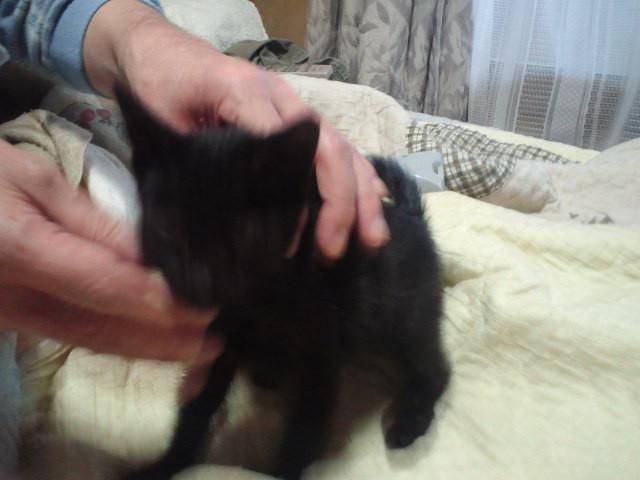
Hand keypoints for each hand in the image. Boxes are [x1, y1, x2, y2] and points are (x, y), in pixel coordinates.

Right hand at [0, 140, 219, 363]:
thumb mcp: (34, 178)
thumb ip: (92, 222)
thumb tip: (147, 257)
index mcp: (20, 250)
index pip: (105, 286)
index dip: (157, 303)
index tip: (203, 309)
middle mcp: (11, 298)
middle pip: (99, 329)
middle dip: (160, 342)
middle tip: (212, 344)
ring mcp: (7, 316)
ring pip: (87, 340)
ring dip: (142, 349)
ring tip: (193, 350)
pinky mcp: (9, 320)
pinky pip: (70, 335)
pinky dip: (115, 340)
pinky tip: (148, 341)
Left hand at [84, 0, 389, 259]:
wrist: (156, 50)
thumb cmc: (158, 84)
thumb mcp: (167, 121)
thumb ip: (203, 157)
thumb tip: (240, 213)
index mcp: (246, 93)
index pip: (288, 147)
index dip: (298, 197)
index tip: (296, 242)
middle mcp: (280, 95)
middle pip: (329, 147)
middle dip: (341, 201)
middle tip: (335, 249)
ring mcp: (292, 103)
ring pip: (341, 147)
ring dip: (362, 194)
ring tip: (373, 237)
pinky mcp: (294, 114)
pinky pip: (335, 144)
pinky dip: (358, 174)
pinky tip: (373, 199)